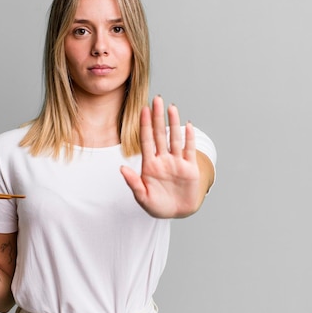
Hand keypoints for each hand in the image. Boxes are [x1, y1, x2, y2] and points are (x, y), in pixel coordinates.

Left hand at [120, 96, 201, 218]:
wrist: (177, 213)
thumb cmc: (158, 205)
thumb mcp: (143, 197)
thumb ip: (133, 183)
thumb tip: (121, 168)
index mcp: (149, 165)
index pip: (146, 140)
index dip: (145, 125)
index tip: (143, 110)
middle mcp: (163, 160)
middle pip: (160, 134)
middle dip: (158, 117)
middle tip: (157, 99)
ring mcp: (177, 162)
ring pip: (175, 138)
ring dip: (173, 123)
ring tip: (171, 107)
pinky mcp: (190, 168)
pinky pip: (189, 150)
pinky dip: (189, 138)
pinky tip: (187, 125)